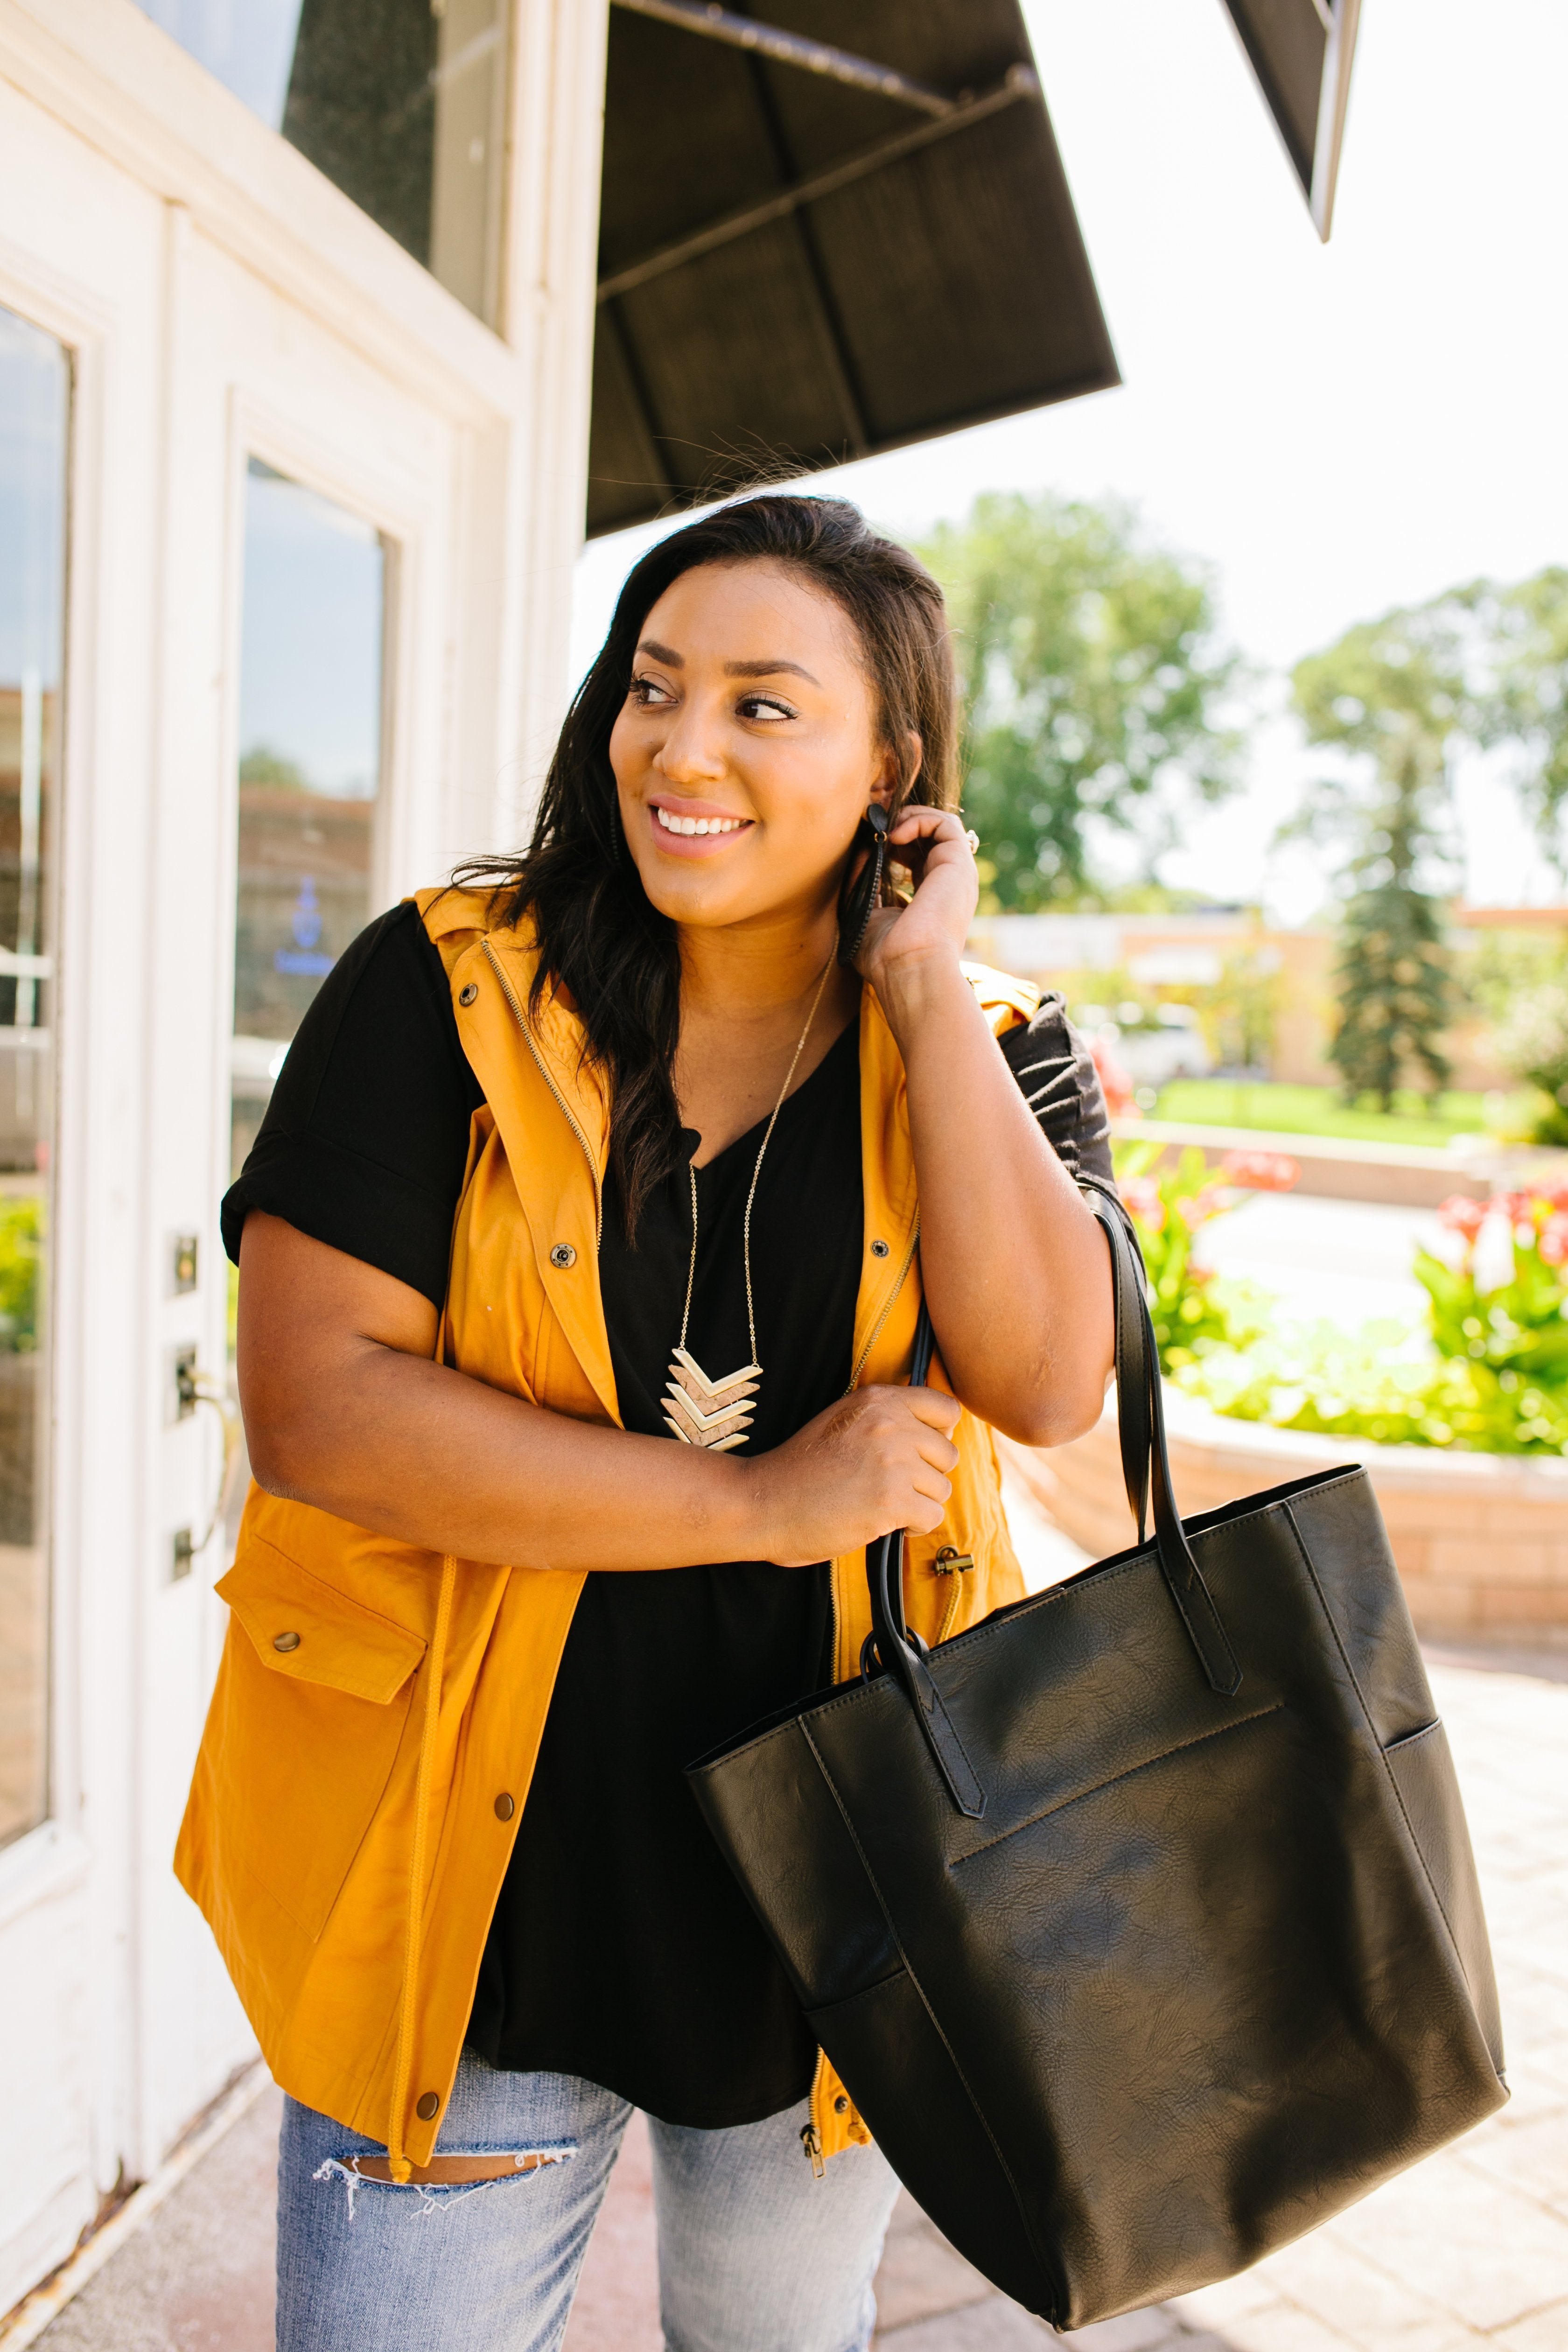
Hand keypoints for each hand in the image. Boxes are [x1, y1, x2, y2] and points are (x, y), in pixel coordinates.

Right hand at [742, 1384, 961, 1566]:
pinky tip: (885, 1524)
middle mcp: (889, 1423)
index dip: (937, 1436)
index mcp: (878, 1400)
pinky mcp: (891, 1500)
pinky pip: (932, 1517)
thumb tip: (939, 1432)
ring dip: (918, 1504)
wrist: (763, 1503)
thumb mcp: (843, 1421)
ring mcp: (892, 1461)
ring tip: (882, 1506)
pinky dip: (913, 1527)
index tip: (918, 1454)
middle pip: (947, 1454)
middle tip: (892, 1487)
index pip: (946, 1409)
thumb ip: (885, 1418)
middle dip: (926, 1476)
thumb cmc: (800, 1470)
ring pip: (942, 1488)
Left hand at [855, 805, 977, 993]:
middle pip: (930, 836)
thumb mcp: (864, 913)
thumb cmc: (887, 957)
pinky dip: (918, 819)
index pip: (917, 855)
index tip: (869, 840)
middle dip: (900, 822)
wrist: (909, 970)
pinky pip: (945, 824)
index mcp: (930, 896)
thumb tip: (862, 849)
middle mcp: (947, 882)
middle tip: (873, 825)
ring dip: (910, 817)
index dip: (893, 841)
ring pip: (941, 824)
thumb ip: (862, 881)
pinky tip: (894, 835)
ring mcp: (956, 872)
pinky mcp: (958, 864)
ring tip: (885, 829)